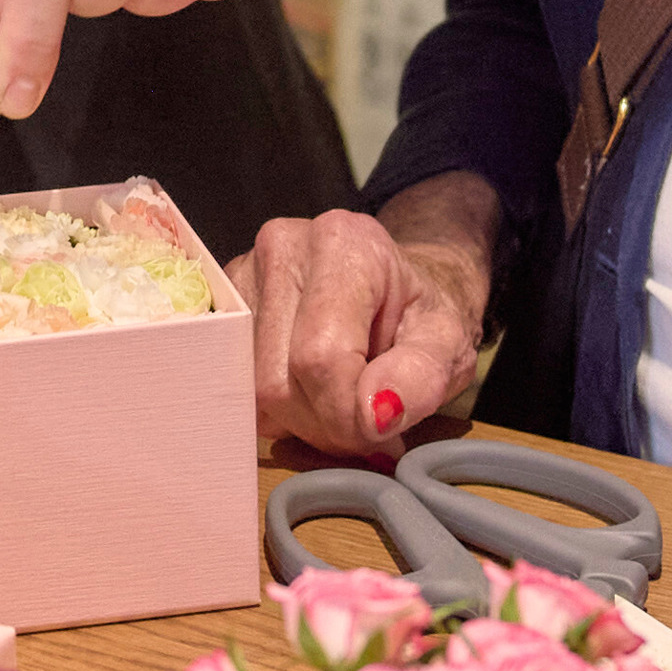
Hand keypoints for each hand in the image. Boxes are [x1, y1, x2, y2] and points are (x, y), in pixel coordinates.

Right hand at [232, 172, 501, 457]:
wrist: (396, 289)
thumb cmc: (421, 316)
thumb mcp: (450, 345)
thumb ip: (422, 378)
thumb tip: (374, 414)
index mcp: (343, 243)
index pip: (321, 356)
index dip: (349, 415)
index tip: (384, 427)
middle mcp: (281, 247)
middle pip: (278, 380)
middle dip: (325, 423)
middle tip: (365, 422)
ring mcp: (241, 275)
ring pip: (252, 391)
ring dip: (301, 421)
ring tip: (342, 401)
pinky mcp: (221, 307)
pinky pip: (238, 387)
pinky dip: (278, 409)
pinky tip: (310, 392)